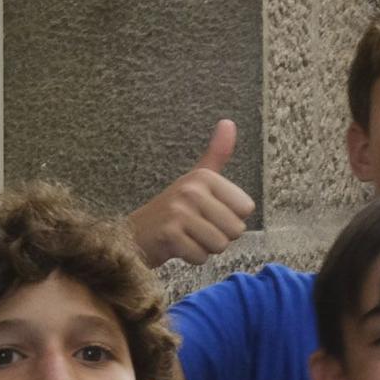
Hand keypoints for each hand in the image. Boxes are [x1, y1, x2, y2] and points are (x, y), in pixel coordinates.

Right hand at [127, 120, 255, 266]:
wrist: (133, 234)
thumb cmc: (174, 209)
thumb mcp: (197, 180)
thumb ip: (217, 154)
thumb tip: (229, 122)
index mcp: (204, 177)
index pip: (246, 209)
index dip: (231, 217)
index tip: (207, 212)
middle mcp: (191, 190)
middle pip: (236, 229)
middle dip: (219, 236)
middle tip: (196, 228)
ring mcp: (178, 212)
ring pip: (220, 244)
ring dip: (206, 247)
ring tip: (187, 236)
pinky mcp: (169, 234)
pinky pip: (201, 256)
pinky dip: (191, 257)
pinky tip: (177, 246)